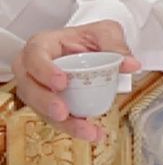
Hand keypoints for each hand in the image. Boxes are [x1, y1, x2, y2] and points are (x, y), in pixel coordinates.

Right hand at [12, 21, 139, 142]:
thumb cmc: (89, 38)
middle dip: (45, 103)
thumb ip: (116, 45)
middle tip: (63, 113)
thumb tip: (131, 64)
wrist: (90, 49)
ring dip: (62, 123)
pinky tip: (92, 133)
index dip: (43, 70)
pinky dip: (72, 127)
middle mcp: (32, 68)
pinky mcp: (47, 105)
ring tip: (86, 130)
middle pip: (29, 88)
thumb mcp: (105, 32)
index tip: (61, 82)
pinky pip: (54, 119)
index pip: (34, 55)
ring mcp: (37, 88)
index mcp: (42, 45)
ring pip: (40, 109)